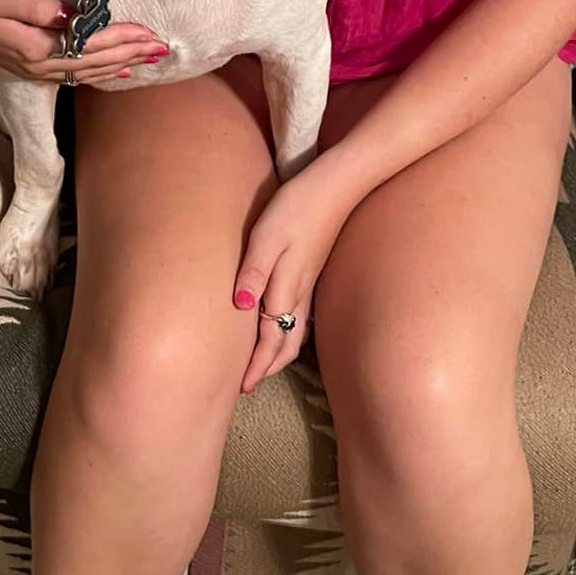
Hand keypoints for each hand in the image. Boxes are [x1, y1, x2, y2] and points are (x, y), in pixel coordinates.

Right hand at [0, 0, 168, 85]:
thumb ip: (38, 7)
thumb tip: (73, 16)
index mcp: (34, 49)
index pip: (88, 46)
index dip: (119, 39)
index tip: (147, 32)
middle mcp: (38, 66)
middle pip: (93, 62)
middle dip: (129, 54)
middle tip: (161, 48)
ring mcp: (35, 69)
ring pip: (87, 71)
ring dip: (120, 63)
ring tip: (149, 58)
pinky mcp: (32, 65)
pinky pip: (74, 73)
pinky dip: (100, 71)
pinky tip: (117, 71)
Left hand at [233, 169, 353, 394]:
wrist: (335, 187)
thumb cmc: (295, 208)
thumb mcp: (266, 236)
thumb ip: (253, 273)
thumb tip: (240, 307)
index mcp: (286, 287)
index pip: (270, 338)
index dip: (257, 364)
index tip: (242, 387)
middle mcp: (299, 293)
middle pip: (285, 342)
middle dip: (268, 366)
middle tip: (249, 384)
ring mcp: (308, 283)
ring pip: (295, 331)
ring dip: (279, 352)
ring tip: (263, 363)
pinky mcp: (311, 272)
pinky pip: (299, 316)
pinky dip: (286, 332)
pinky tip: (278, 325)